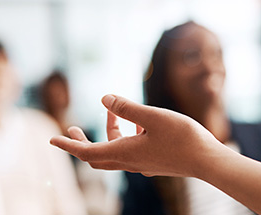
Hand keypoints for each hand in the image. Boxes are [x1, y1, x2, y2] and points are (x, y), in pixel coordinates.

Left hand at [50, 94, 227, 177]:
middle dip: (82, 142)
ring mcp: (142, 164)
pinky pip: (131, 151)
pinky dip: (126, 137)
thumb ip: (127, 107)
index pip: (86, 152)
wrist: (209, 161)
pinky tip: (139, 123)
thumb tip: (104, 98)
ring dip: (109, 133)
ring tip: (114, 111)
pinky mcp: (154, 162)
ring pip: (116, 152)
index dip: (67, 145)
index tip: (51, 139)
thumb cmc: (183, 137)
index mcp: (124, 152)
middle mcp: (130, 162)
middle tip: (73, 128)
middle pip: (97, 156)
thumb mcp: (152, 116)